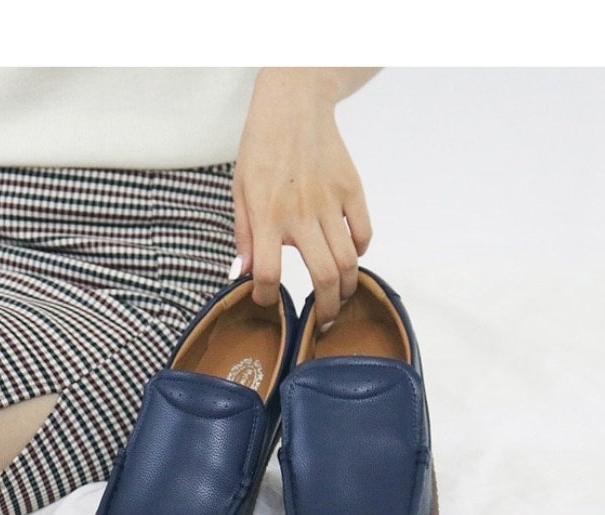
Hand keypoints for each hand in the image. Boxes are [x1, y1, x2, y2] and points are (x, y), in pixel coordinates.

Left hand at [231, 68, 372, 325]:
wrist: (294, 103)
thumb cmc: (261, 148)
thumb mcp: (240, 190)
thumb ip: (244, 235)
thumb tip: (242, 275)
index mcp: (266, 214)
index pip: (269, 273)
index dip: (266, 297)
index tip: (267, 302)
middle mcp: (301, 213)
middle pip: (324, 276)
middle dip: (326, 309)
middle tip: (322, 321)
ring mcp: (331, 201)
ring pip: (349, 260)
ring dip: (348, 288)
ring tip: (340, 297)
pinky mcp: (352, 189)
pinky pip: (364, 232)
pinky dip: (360, 252)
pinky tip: (350, 256)